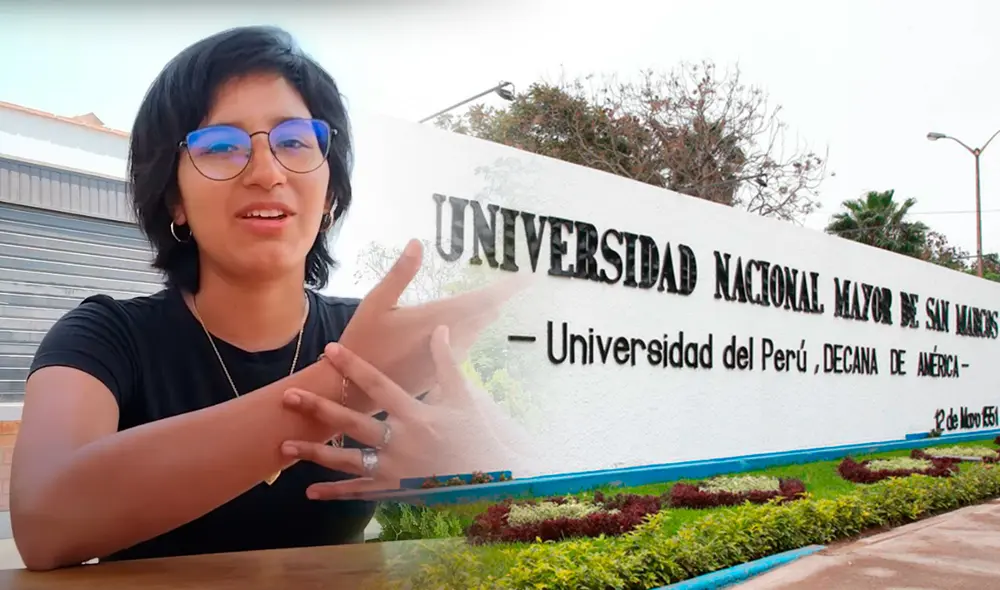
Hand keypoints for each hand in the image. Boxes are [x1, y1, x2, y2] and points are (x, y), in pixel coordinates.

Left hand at [280, 325, 512, 499]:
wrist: (492, 483)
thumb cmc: (479, 436)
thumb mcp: (465, 398)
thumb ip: (448, 364)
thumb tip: (440, 328)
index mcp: (417, 416)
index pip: (379, 386)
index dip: (354, 366)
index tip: (330, 349)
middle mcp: (402, 443)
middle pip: (352, 424)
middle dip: (319, 408)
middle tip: (289, 395)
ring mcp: (396, 470)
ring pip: (348, 460)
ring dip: (315, 453)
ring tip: (284, 445)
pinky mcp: (395, 490)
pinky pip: (361, 491)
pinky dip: (335, 492)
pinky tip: (309, 491)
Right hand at [338, 239, 523, 411]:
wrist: (354, 391)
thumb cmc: (361, 342)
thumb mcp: (375, 303)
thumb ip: (400, 273)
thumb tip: (418, 242)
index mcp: (435, 319)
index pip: (481, 300)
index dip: (506, 288)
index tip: (529, 276)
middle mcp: (447, 340)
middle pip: (484, 315)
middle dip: (498, 298)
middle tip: (519, 282)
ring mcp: (446, 359)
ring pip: (476, 331)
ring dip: (484, 315)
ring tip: (495, 300)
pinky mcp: (440, 373)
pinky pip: (464, 347)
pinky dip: (469, 332)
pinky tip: (465, 326)